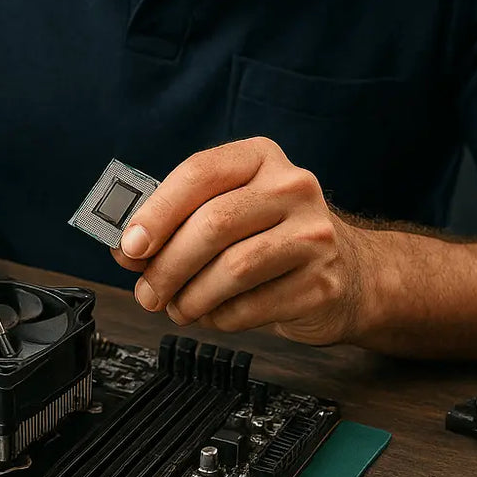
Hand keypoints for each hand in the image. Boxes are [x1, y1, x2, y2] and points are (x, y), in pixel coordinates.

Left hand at [111, 137, 369, 344]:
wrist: (350, 272)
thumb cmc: (271, 238)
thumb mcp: (226, 214)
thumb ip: (174, 227)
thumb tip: (126, 250)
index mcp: (260, 158)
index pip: (200, 172)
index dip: (157, 211)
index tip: (129, 246)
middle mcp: (293, 187)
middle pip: (213, 224)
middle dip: (167, 266)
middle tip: (147, 293)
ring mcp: (314, 234)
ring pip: (232, 269)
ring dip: (191, 298)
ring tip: (179, 308)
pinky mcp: (321, 283)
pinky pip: (251, 306)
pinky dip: (220, 318)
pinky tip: (214, 315)